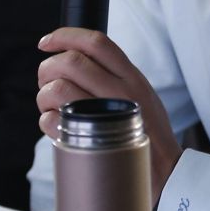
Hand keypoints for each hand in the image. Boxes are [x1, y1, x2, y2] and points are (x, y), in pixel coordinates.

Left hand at [37, 28, 182, 197]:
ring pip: (59, 88)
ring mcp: (106, 116)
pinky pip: (55, 121)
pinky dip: (46, 121)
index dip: (65, 36)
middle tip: (45, 79)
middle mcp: (121, 91)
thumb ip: (116, 76)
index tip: (45, 42)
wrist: (166, 174)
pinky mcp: (92, 141)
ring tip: (49, 104)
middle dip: (47, 67)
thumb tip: (77, 61)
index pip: (96, 42)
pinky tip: (55, 126)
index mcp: (132, 77)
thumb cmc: (150, 134)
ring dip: (43, 95)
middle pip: (72, 61)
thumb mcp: (142, 95)